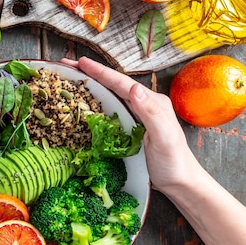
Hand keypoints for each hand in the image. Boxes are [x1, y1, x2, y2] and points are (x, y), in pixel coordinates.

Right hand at [62, 57, 199, 193]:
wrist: (178, 182)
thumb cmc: (173, 162)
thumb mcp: (165, 137)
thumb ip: (151, 113)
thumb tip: (133, 88)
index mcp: (151, 102)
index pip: (122, 83)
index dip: (100, 72)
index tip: (81, 62)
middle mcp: (142, 105)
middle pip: (112, 86)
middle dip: (89, 74)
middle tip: (67, 65)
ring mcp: (134, 117)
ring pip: (108, 97)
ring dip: (88, 87)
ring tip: (69, 79)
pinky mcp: (127, 129)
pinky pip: (107, 112)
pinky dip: (92, 104)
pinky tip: (81, 105)